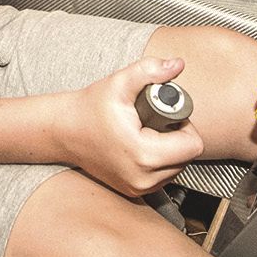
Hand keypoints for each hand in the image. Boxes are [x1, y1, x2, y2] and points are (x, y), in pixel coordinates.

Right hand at [60, 57, 203, 196]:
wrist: (63, 131)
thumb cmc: (89, 108)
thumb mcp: (119, 83)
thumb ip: (150, 71)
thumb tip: (178, 64)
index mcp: (144, 154)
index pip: (193, 145)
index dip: (185, 125)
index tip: (167, 115)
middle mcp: (143, 178)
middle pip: (187, 158)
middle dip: (178, 137)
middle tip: (157, 122)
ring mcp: (138, 188)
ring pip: (177, 169)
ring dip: (171, 151)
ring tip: (150, 133)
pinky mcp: (134, 191)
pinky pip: (163, 177)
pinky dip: (160, 162)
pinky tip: (144, 146)